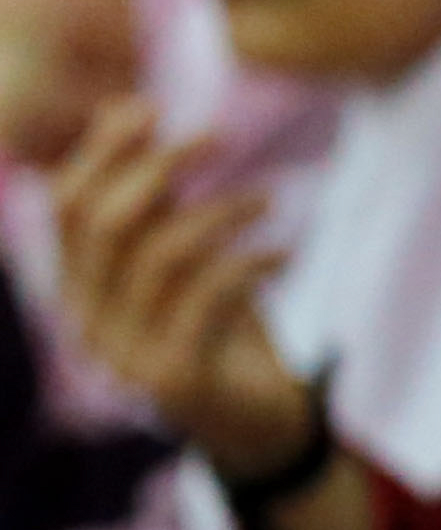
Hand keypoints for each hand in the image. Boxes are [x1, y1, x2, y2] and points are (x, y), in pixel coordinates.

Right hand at [47, 99, 306, 472]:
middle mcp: (86, 319)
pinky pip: (207, 297)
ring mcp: (124, 352)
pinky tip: (285, 252)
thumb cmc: (221, 325)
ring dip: (221, 211)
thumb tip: (126, 106)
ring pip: (160, 254)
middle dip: (160, 165)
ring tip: (271, 197)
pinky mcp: (174, 376)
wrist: (258, 422)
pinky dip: (250, 262)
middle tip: (221, 135)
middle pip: (105, 222)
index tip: (151, 106)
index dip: (102, 151)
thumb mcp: (185, 252)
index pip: (66, 206)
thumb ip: (153, 195)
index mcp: (78, 286)